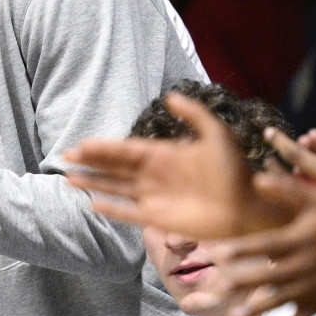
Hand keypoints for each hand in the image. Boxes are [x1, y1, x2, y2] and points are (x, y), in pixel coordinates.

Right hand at [64, 92, 293, 237]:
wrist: (249, 206)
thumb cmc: (236, 171)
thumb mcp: (216, 134)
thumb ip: (194, 114)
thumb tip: (169, 95)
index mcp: (164, 154)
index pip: (126, 149)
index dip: (103, 147)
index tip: (81, 144)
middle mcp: (155, 175)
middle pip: (115, 168)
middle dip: (91, 162)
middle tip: (65, 157)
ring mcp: (156, 197)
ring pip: (117, 189)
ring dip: (94, 183)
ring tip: (69, 179)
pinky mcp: (160, 219)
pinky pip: (130, 213)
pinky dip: (112, 209)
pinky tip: (93, 203)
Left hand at [216, 171, 315, 315]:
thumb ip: (288, 189)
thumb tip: (257, 178)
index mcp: (299, 240)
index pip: (266, 245)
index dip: (242, 249)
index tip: (218, 252)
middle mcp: (302, 267)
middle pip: (267, 276)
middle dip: (240, 282)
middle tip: (214, 287)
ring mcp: (310, 290)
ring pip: (279, 302)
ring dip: (256, 310)